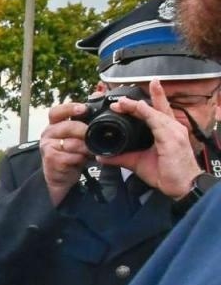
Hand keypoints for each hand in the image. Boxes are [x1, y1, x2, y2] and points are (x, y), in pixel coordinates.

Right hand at [40, 99, 94, 205]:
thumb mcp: (78, 136)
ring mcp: (47, 147)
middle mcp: (48, 133)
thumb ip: (85, 119)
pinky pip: (71, 156)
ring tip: (91, 152)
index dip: (70, 108)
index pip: (56, 112)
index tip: (84, 109)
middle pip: (68, 127)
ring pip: (72, 143)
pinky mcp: (51, 159)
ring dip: (85, 148)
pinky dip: (80, 159)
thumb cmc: (71, 154)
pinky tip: (82, 160)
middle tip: (95, 136)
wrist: (60, 177)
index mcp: (54, 125)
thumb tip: (98, 93)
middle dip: (84, 132)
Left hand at [100, 79, 203, 197]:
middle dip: (137, 102)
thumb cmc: (166, 173)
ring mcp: (174, 131)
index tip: (122, 102)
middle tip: (118, 98)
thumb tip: (102, 156)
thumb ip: (121, 157)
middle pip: (155, 108)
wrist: (181, 187)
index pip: (155, 111)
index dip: (140, 105)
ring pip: (154, 112)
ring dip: (137, 106)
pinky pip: (158, 122)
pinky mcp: (173, 138)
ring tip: (121, 102)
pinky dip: (147, 113)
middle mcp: (172, 127)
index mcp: (166, 130)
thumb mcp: (138, 162)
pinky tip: (138, 107)